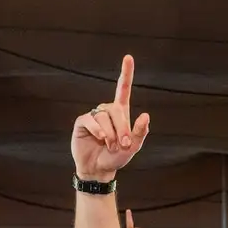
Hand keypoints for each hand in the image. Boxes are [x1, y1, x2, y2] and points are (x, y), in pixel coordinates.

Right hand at [71, 55, 150, 181]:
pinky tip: (100, 139)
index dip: (126, 73)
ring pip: (104, 117)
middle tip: (123, 144)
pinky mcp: (82, 122)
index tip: (128, 57)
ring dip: (110, 134)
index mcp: (121, 113)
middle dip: (122, 128)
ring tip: (110, 146)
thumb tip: (146, 115)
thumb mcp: (133, 147)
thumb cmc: (116, 157)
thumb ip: (140, 132)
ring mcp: (94, 116)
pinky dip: (98, 131)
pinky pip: (90, 121)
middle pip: (116, 110)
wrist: (98, 169)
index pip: (123, 89)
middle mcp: (107, 111)